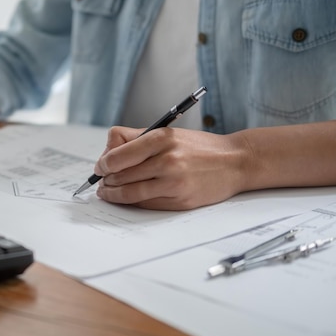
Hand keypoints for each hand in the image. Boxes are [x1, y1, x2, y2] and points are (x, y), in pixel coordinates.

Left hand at [93, 126, 248, 209]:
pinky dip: (131, 202)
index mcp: (161, 138)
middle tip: (101, 182)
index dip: (103, 164)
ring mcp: (173, 182)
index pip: (117, 154)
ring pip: (129, 192)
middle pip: (120, 175)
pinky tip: (126, 198)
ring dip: (113, 194)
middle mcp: (167, 160)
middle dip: (106, 180)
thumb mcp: (167, 132)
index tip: (100, 167)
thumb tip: (106, 154)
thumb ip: (134, 138)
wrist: (235, 161)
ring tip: (107, 192)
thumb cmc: (198, 147)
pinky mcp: (180, 201)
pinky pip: (145, 203)